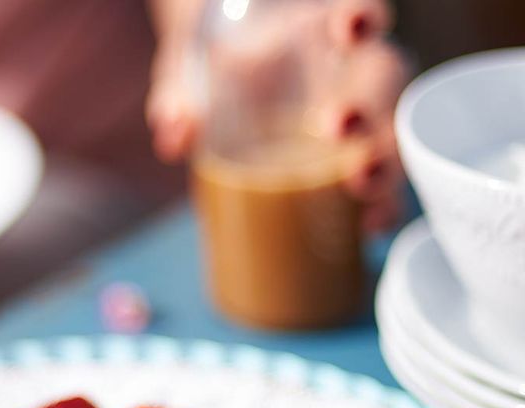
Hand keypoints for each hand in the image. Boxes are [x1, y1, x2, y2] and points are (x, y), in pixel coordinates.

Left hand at [146, 0, 409, 232]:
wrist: (223, 86)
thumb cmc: (217, 69)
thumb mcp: (187, 75)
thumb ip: (176, 95)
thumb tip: (174, 133)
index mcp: (319, 34)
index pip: (356, 17)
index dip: (362, 19)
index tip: (349, 30)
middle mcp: (350, 74)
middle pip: (384, 83)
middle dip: (371, 104)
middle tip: (338, 130)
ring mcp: (358, 121)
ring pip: (392, 136)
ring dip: (386, 161)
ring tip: (363, 189)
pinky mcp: (355, 166)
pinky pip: (383, 185)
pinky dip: (383, 207)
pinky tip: (370, 228)